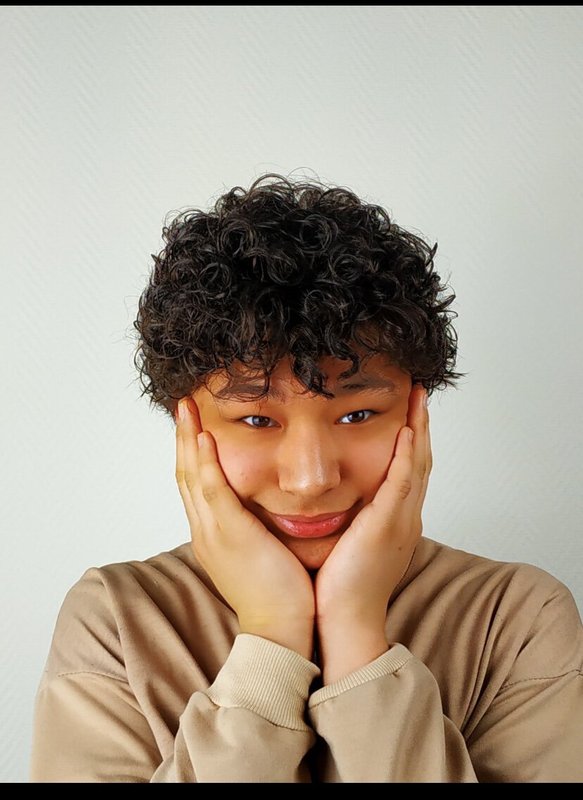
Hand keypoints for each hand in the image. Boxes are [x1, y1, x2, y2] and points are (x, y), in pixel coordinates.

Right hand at [175, 397, 314, 658]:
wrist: (280, 631)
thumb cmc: (278, 594)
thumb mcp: (259, 553)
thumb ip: (254, 528)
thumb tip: (261, 508)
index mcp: (212, 535)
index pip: (194, 485)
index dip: (190, 452)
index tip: (193, 424)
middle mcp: (206, 531)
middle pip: (185, 475)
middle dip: (182, 438)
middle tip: (182, 405)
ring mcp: (214, 533)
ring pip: (192, 477)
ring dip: (188, 439)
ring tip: (187, 409)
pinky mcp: (231, 536)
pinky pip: (213, 492)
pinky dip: (205, 464)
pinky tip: (204, 439)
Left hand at [314, 383, 430, 682]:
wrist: (345, 622)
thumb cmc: (342, 588)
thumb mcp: (350, 543)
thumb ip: (350, 517)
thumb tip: (337, 499)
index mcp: (396, 520)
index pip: (409, 470)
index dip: (412, 438)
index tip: (408, 410)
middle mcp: (405, 517)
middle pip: (420, 460)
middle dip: (421, 424)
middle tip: (419, 392)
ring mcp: (400, 521)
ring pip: (417, 464)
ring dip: (418, 428)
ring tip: (417, 397)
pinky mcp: (387, 526)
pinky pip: (403, 482)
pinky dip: (407, 455)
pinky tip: (406, 430)